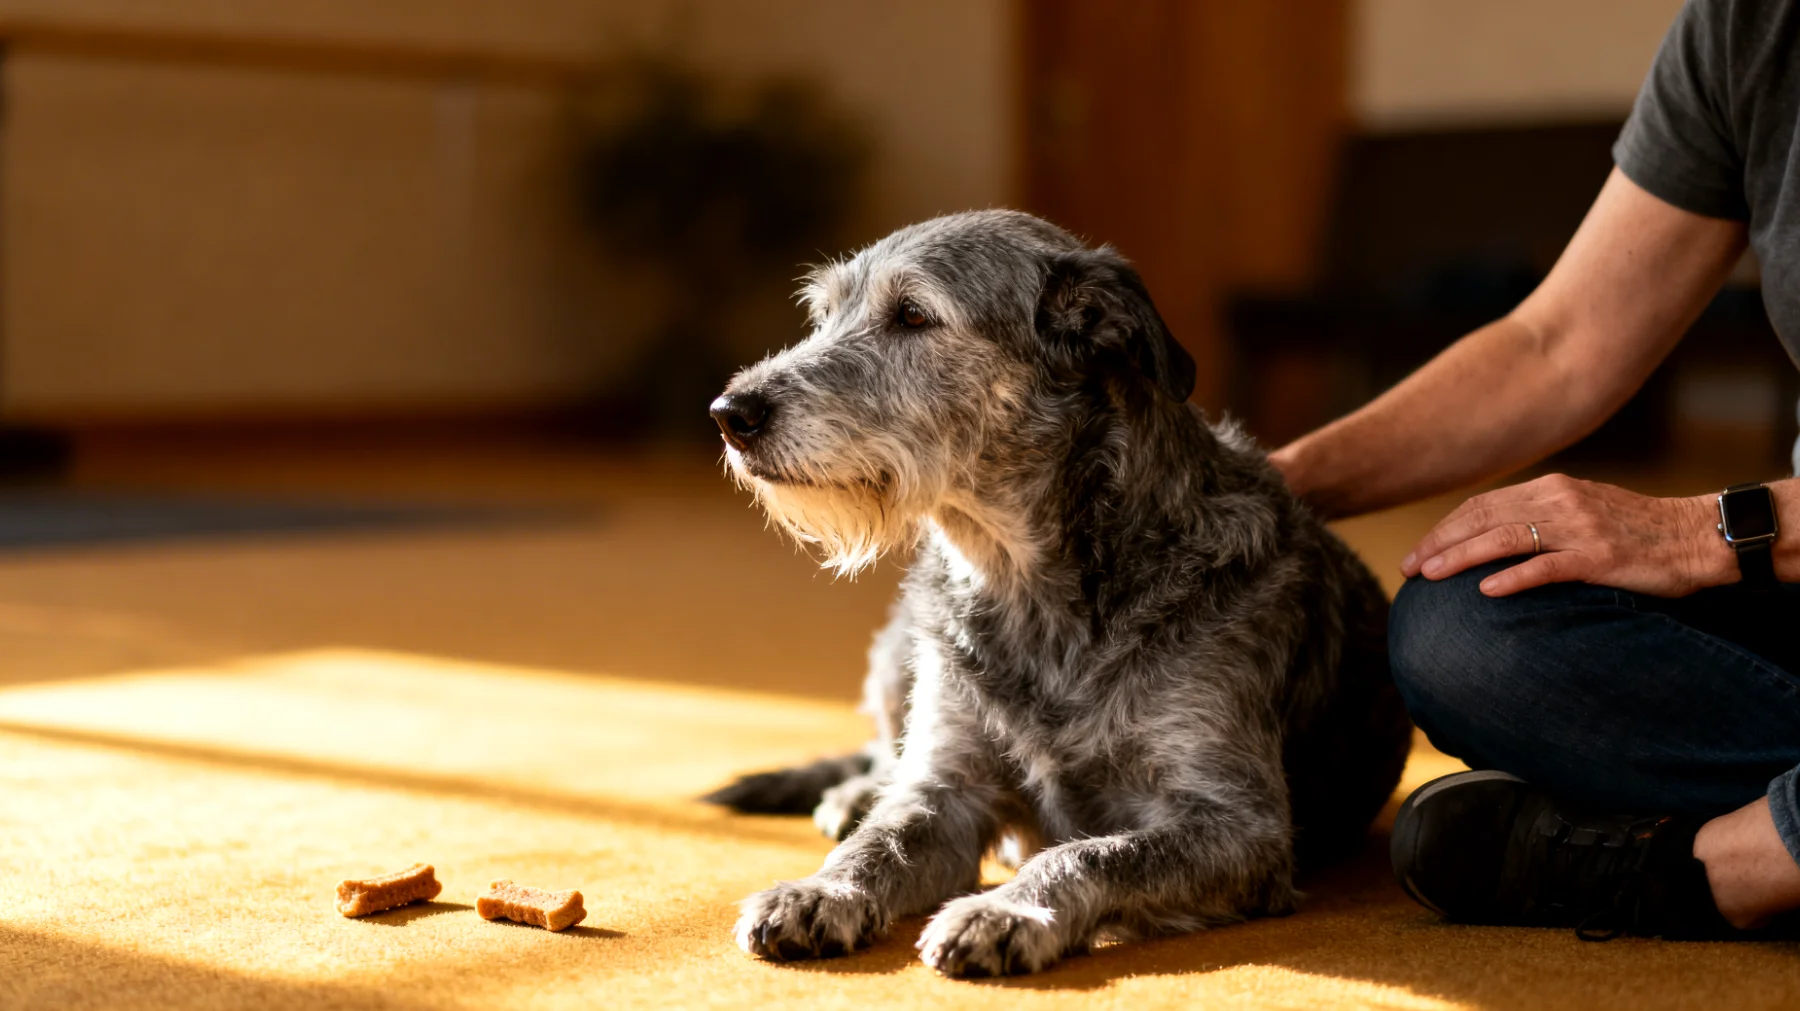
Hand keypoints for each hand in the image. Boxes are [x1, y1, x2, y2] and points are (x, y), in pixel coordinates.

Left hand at [1400, 474, 1732, 597]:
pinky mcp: (1601, 558)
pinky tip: (1485, 591)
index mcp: (1552, 489)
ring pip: (1503, 538)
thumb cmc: (1638, 531)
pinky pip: (1546, 566)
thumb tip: (1493, 535)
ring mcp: (1579, 529)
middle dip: (1438, 542)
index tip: (1416, 552)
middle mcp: (1559, 502)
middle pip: (1482, 518)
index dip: (1444, 528)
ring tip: (1429, 576)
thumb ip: (1541, 517)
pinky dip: (1512, 577)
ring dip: (1460, 557)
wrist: (1698, 538)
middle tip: (1407, 569)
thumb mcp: (1583, 511)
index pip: (1482, 505)